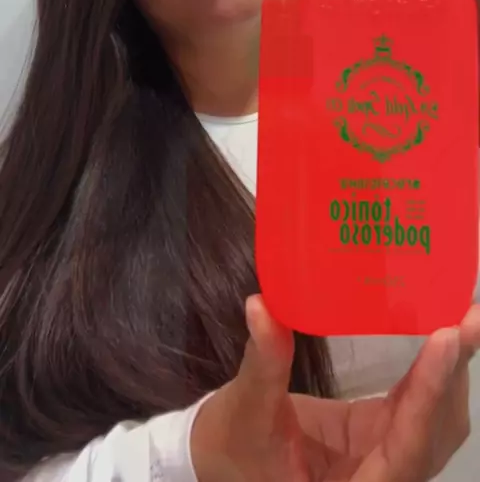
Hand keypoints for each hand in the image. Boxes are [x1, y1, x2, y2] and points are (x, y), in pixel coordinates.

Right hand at [191, 295, 479, 481]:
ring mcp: (388, 456)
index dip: (429, 395)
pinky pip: (420, 405)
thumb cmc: (237, 446)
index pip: (405, 447)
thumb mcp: (246, 411)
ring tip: (463, 315)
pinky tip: (440, 330)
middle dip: (453, 374)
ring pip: (437, 421)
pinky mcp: (384, 434)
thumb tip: (261, 305)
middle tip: (467, 315)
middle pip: (435, 432)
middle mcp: (383, 477)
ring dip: (453, 370)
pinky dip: (435, 370)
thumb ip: (262, 364)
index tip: (446, 339)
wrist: (231, 461)